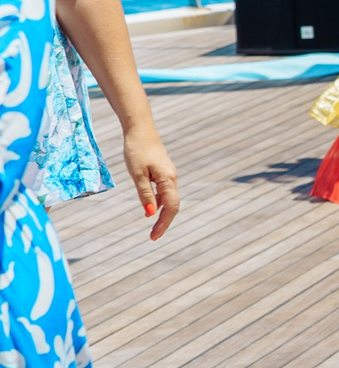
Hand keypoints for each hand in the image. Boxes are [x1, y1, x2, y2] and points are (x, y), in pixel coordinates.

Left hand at [123, 124, 178, 241]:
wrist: (140, 129)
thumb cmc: (137, 150)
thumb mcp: (137, 174)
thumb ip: (145, 194)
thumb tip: (150, 213)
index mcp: (168, 180)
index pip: (170, 208)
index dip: (163, 224)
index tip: (154, 237)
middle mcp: (172, 179)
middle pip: (173, 205)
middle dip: (164, 222)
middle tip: (153, 237)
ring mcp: (168, 175)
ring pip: (169, 199)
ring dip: (162, 214)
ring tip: (152, 227)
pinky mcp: (163, 172)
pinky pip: (164, 191)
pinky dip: (159, 203)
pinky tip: (150, 207)